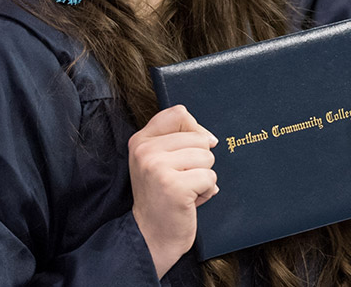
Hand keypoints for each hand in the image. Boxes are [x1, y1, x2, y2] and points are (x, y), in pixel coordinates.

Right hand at [129, 105, 218, 277]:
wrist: (151, 237)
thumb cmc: (162, 198)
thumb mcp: (159, 162)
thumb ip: (178, 140)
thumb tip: (210, 137)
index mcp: (140, 141)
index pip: (178, 113)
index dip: (194, 130)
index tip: (191, 150)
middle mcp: (145, 151)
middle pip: (199, 137)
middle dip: (200, 161)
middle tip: (182, 180)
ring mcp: (158, 167)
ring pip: (207, 156)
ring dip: (203, 177)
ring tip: (185, 190)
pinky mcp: (174, 186)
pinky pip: (210, 177)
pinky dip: (206, 191)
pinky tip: (190, 201)